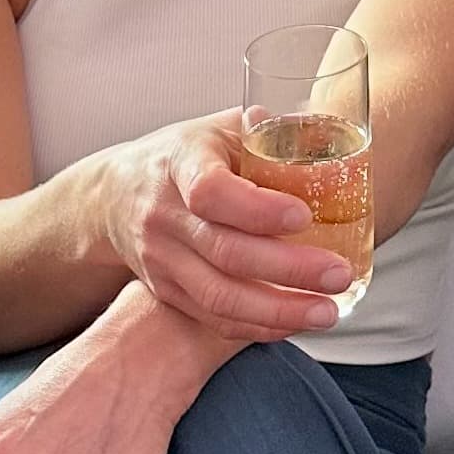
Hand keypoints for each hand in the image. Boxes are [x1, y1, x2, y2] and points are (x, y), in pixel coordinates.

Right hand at [97, 108, 349, 340]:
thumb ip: (265, 132)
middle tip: (340, 272)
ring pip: (219, 295)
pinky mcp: (166, 290)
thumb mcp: (215, 129)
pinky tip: (297, 321)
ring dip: (279, 310)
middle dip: (290, 268)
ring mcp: (162, 257)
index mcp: (179, 163)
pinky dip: (259, 325)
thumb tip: (322, 135)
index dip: (257, 209)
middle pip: (225, 251)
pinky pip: (213, 317)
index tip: (304, 215)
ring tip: (328, 311)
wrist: (114, 196)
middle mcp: (165, 214)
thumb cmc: (182, 156)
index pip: (211, 191)